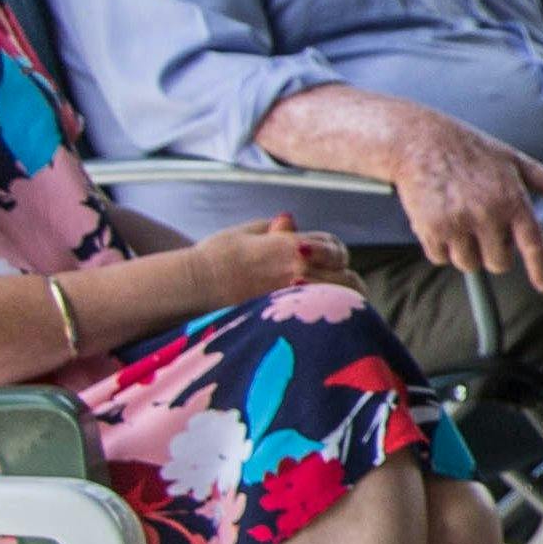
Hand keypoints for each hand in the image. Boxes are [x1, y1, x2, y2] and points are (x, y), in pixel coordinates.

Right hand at [193, 212, 356, 306]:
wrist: (193, 285)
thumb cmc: (216, 256)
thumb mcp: (247, 232)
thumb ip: (275, 229)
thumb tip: (292, 223)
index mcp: (294, 245)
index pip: (334, 247)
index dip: (333, 252)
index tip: (328, 259)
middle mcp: (301, 270)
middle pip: (348, 278)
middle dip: (345, 279)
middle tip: (340, 285)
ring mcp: (297, 297)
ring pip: (342, 302)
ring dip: (342, 301)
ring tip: (337, 307)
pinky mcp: (287, 318)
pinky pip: (322, 319)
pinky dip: (326, 317)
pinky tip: (321, 320)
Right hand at [386, 118, 542, 290]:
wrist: (419, 141)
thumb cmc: (471, 150)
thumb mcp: (512, 159)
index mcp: (513, 200)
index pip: (534, 245)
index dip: (541, 269)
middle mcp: (489, 215)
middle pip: (499, 264)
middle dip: (493, 252)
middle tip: (482, 227)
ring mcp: (459, 224)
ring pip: (468, 264)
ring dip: (465, 250)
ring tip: (458, 219)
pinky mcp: (431, 230)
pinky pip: (440, 258)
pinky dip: (439, 247)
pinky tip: (439, 220)